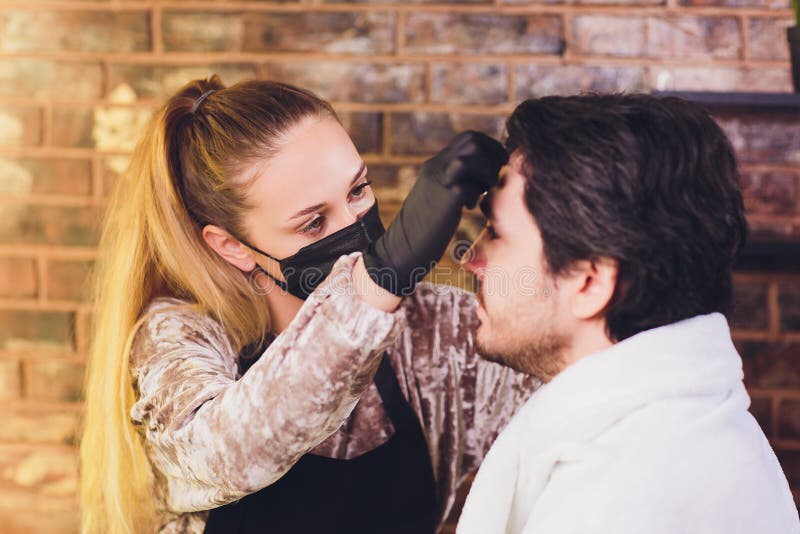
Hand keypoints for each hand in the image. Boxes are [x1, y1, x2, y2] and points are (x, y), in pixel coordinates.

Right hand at [363, 131, 506, 295]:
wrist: (401, 248)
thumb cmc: (425, 227)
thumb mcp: (440, 195)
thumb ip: (455, 181)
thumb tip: (483, 177)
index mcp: (436, 164)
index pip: (469, 137)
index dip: (490, 148)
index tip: (497, 169)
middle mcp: (436, 167)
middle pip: (472, 140)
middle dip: (493, 157)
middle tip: (493, 180)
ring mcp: (438, 182)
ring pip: (472, 156)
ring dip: (486, 173)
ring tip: (482, 192)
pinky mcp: (443, 200)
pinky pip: (468, 186)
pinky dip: (475, 196)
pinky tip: (468, 207)